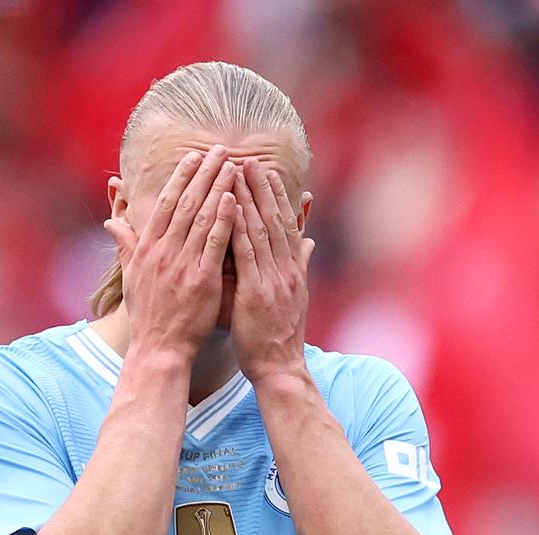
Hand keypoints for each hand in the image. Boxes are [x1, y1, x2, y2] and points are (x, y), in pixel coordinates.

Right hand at [104, 145, 237, 364]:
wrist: (159, 349)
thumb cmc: (148, 315)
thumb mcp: (130, 277)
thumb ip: (126, 245)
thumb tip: (112, 221)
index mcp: (147, 249)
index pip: (165, 204)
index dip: (181, 177)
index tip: (194, 156)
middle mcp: (163, 253)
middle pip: (185, 204)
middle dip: (204, 174)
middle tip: (221, 150)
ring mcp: (182, 266)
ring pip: (202, 218)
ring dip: (219, 189)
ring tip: (234, 166)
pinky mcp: (201, 282)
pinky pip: (215, 245)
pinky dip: (225, 221)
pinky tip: (236, 201)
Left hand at [230, 159, 314, 383]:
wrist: (280, 369)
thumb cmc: (280, 339)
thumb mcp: (293, 298)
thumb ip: (299, 266)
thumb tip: (310, 242)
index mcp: (293, 270)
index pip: (284, 225)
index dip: (275, 197)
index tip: (263, 171)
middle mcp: (286, 270)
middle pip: (274, 220)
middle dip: (261, 188)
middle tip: (247, 159)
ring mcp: (273, 280)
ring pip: (260, 231)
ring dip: (248, 199)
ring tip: (235, 172)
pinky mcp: (257, 293)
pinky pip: (246, 255)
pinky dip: (238, 229)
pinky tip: (228, 208)